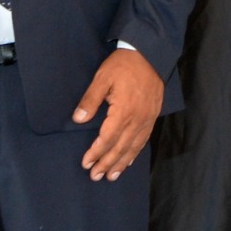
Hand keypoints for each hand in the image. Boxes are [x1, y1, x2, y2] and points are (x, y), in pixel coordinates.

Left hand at [74, 47, 163, 180]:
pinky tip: (128, 161)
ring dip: (121, 163)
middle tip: (95, 176)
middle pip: (120, 147)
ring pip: (133, 147)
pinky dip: (135, 153)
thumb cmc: (123, 65)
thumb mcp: (102, 78)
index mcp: (124, 110)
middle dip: (107, 163)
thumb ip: (90, 100)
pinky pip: (143, 140)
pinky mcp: (153, 116)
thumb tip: (78, 119)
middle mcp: (137, 118)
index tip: (86, 163)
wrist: (149, 54)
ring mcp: (147, 118)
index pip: (108, 138)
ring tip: (111, 176)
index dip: (96, 152)